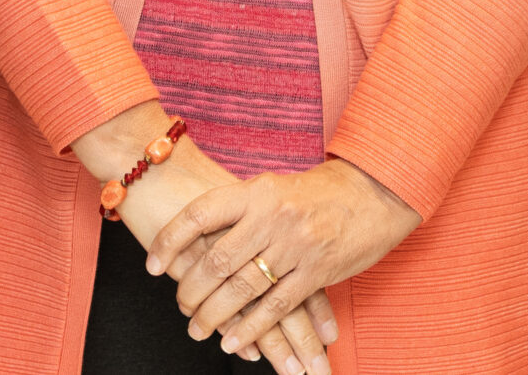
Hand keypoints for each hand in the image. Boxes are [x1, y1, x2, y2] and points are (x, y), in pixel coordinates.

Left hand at [83, 107, 335, 374]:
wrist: (375, 190)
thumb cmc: (320, 191)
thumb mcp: (275, 187)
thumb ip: (242, 210)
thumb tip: (200, 237)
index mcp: (256, 191)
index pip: (199, 214)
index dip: (170, 240)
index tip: (152, 264)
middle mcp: (272, 216)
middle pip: (217, 260)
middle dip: (191, 290)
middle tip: (181, 307)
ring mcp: (295, 244)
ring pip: (242, 288)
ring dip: (215, 315)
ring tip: (198, 330)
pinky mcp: (317, 270)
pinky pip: (276, 306)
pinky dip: (251, 328)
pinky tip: (233, 341)